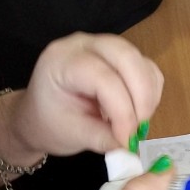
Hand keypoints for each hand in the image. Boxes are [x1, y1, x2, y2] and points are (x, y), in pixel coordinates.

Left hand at [0, 33, 163, 164]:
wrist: (40, 115)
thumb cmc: (49, 123)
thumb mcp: (72, 135)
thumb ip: (103, 138)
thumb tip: (133, 145)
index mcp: (62, 61)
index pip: (102, 77)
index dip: (121, 110)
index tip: (126, 139)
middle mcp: (83, 45)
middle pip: (126, 58)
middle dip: (140, 97)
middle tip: (139, 130)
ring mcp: (103, 45)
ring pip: (140, 62)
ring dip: (147, 96)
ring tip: (136, 124)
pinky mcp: (120, 56)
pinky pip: (146, 67)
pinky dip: (150, 91)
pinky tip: (137, 112)